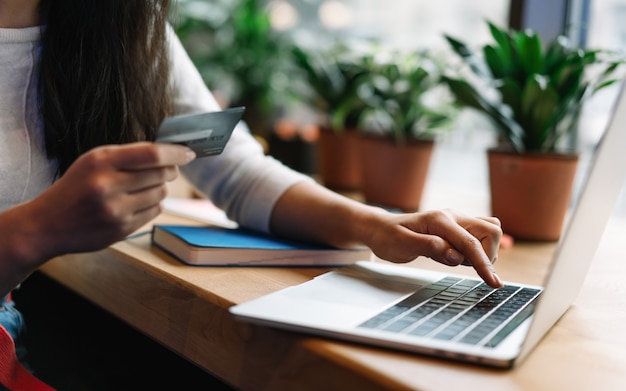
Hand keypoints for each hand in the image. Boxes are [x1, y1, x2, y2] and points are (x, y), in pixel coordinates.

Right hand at [24, 142, 194, 259]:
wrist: (47, 224)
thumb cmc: (76, 186)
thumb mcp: (93, 161)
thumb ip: (128, 155)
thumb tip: (170, 153)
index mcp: (100, 162)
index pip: (152, 154)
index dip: (175, 152)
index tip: (189, 153)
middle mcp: (108, 186)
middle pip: (161, 174)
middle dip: (170, 170)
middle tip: (167, 169)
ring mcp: (115, 211)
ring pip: (161, 193)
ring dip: (160, 188)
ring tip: (143, 187)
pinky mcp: (122, 230)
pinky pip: (155, 211)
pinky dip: (153, 204)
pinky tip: (137, 202)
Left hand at [365, 209, 502, 287]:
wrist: (381, 229)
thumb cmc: (388, 237)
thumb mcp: (401, 245)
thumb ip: (429, 248)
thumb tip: (456, 256)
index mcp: (439, 220)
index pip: (470, 243)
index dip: (484, 264)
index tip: (494, 283)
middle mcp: (453, 216)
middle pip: (491, 230)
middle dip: (486, 254)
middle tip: (460, 264)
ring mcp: (457, 220)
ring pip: (489, 232)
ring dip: (482, 252)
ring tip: (453, 258)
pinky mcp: (459, 228)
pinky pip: (482, 235)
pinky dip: (478, 250)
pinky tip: (458, 256)